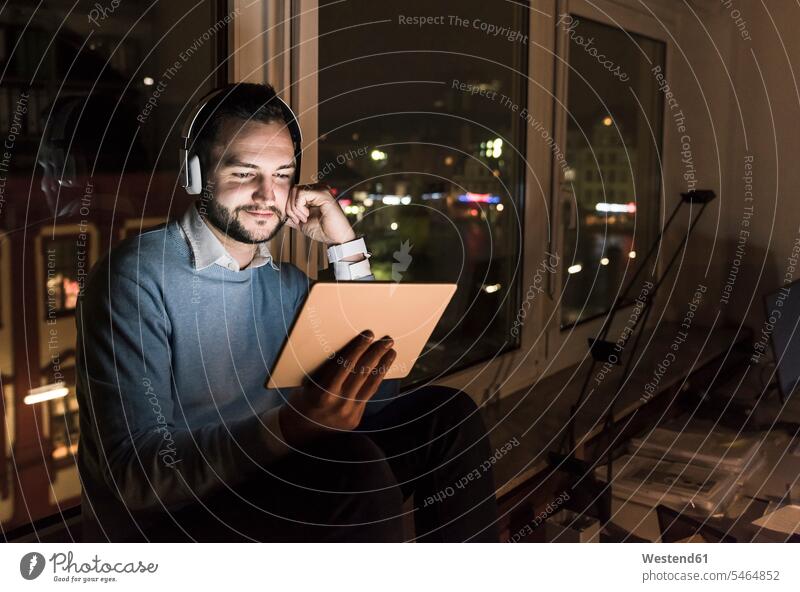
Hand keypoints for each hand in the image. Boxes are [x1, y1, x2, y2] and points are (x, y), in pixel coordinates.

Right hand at [278, 330, 395, 446]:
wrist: (299, 429)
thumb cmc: (302, 398)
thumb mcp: (308, 382)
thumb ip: (327, 369)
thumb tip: (348, 346)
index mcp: (323, 393)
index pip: (345, 365)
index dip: (358, 348)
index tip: (368, 335)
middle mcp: (338, 404)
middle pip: (362, 373)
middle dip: (376, 354)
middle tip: (387, 340)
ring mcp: (348, 413)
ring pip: (370, 385)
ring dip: (383, 366)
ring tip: (391, 352)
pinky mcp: (355, 419)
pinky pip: (368, 395)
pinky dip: (376, 380)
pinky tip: (383, 368)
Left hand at [285, 182, 356, 244]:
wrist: (336, 239)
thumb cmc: (322, 231)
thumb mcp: (301, 222)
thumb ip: (290, 215)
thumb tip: (277, 212)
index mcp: (313, 193)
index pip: (292, 192)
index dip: (288, 206)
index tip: (295, 220)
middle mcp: (318, 188)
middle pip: (292, 190)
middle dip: (290, 207)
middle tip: (298, 220)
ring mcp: (321, 189)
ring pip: (295, 191)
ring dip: (295, 208)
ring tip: (304, 218)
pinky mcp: (323, 193)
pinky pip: (301, 194)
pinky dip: (299, 207)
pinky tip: (307, 215)